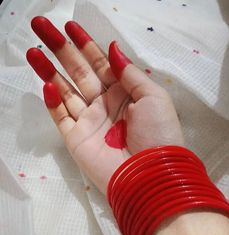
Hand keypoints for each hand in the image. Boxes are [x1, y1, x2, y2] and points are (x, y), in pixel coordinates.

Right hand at [26, 16, 183, 192]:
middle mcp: (104, 104)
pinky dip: (52, 102)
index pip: (100, 63)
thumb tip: (112, 48)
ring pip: (65, 91)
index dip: (85, 45)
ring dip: (49, 71)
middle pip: (78, 72)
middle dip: (61, 50)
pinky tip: (46, 85)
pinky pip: (61, 116)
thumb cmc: (157, 133)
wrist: (149, 176)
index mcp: (124, 93)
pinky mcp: (76, 138)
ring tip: (33, 51)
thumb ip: (130, 73)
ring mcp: (89, 121)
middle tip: (42, 27)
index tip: (70, 27)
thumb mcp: (153, 97)